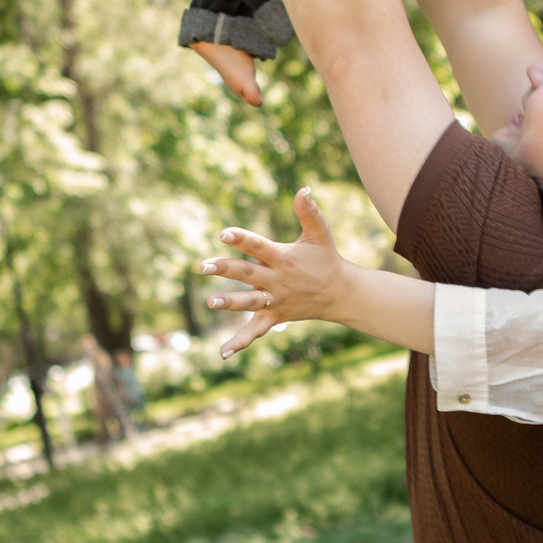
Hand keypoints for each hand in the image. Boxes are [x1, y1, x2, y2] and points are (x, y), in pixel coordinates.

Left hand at [201, 189, 349, 358]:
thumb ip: (309, 212)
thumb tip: (302, 188)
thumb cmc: (326, 259)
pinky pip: (256, 331)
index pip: (259, 247)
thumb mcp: (319, 234)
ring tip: (210, 301)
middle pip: (248, 274)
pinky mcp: (275, 317)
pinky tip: (222, 353)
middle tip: (203, 266)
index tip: (223, 233)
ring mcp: (275, 300)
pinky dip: (240, 342)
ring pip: (249, 303)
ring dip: (230, 303)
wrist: (340, 293)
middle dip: (226, 270)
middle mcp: (277, 280)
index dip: (242, 239)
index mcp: (284, 258)